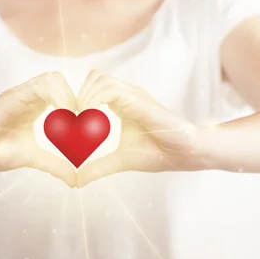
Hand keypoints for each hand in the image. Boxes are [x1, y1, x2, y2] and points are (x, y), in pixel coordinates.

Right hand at [0, 72, 77, 186]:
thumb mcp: (33, 158)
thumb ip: (54, 165)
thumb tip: (75, 181)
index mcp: (35, 105)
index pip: (62, 90)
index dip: (77, 102)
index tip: (84, 124)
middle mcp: (29, 96)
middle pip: (60, 80)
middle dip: (76, 96)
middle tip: (82, 119)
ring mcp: (20, 94)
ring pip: (53, 78)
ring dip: (68, 96)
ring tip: (72, 117)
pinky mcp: (12, 97)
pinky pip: (39, 86)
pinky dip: (57, 97)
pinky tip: (61, 115)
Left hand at [75, 70, 203, 186]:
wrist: (186, 153)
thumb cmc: (159, 153)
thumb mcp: (120, 161)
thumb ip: (98, 168)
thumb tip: (76, 181)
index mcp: (122, 104)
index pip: (94, 86)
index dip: (80, 100)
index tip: (73, 123)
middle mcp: (127, 95)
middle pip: (95, 76)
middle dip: (79, 94)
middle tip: (74, 119)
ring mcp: (134, 95)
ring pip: (100, 78)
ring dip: (85, 97)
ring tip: (82, 119)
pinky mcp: (139, 100)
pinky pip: (110, 89)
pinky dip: (94, 100)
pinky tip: (91, 119)